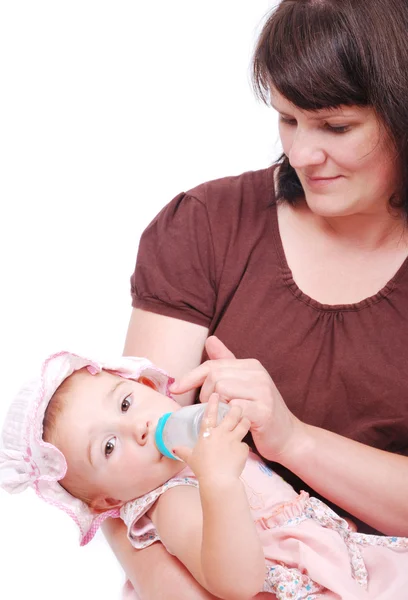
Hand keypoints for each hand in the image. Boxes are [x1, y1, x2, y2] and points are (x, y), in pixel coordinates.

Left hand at [170, 336, 303, 461]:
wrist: (288, 437)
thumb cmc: (260, 412)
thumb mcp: (244, 384)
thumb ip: (226, 363)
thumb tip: (210, 339)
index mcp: (251, 365)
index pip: (213, 364)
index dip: (191, 377)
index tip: (175, 389)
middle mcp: (258, 374)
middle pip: (214, 376)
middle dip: (205, 395)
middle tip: (213, 410)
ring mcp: (263, 391)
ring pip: (221, 390)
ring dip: (216, 407)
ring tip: (224, 416)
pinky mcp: (264, 411)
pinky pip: (233, 408)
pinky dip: (227, 417)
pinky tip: (233, 424)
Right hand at [173, 393, 249, 486]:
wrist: (218, 480)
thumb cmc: (202, 469)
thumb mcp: (190, 458)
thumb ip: (183, 451)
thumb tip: (173, 448)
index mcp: (207, 433)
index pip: (210, 414)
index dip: (213, 403)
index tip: (216, 394)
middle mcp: (221, 433)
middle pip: (232, 414)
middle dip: (236, 408)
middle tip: (237, 406)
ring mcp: (233, 440)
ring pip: (244, 424)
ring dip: (245, 421)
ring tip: (245, 421)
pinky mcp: (243, 449)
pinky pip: (245, 445)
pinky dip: (243, 447)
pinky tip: (240, 452)